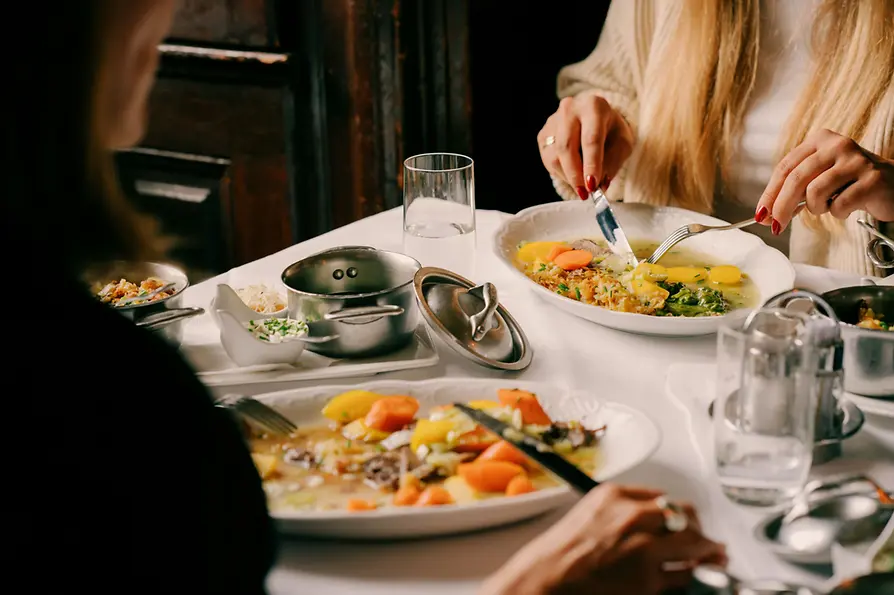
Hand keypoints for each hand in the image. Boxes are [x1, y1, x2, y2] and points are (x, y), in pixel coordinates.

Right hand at [480, 484, 726, 594]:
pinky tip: (695, 577)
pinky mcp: (648, 581)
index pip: (664, 497)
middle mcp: (634, 517)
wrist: (546, 579)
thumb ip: (622, 508)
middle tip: (706, 539)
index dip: (679, 512)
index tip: (686, 521)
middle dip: (699, 529)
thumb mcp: (589, 512)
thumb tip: (655, 514)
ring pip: (695, 545)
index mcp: (616, 496)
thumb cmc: (560, 552)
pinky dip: (692, 577)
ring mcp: (644, 549)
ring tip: (714, 557)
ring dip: (707, 552)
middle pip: (686, 515)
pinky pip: (684, 576)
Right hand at [537, 91, 634, 199]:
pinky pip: (548, 161)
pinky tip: (573, 173)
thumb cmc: (611, 132)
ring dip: (569, 177)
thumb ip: (613, 163)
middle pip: (567, 147)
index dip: (591, 164)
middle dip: (575, 175)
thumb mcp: (623, 145)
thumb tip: (599, 184)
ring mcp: (553, 121)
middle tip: (585, 193)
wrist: (596, 119)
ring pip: (555, 157)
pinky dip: (562, 173)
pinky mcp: (543, 134)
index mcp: (593, 106)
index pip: (590, 139)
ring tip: (583, 184)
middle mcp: (569, 109)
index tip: (593, 186)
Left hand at [755, 129, 893, 233]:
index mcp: (820, 140)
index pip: (785, 167)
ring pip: (815, 192)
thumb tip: (764, 215)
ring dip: (816, 208)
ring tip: (828, 206)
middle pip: (796, 179)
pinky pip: (839, 204)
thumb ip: (793, 192)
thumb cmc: (849, 184)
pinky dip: (838, 212)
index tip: (760, 214)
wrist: (892, 186)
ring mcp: (857, 160)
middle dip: (781, 207)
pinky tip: (846, 207)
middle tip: (775, 227)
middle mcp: (838, 145)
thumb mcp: (818, 180)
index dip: (770, 193)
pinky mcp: (872, 179)